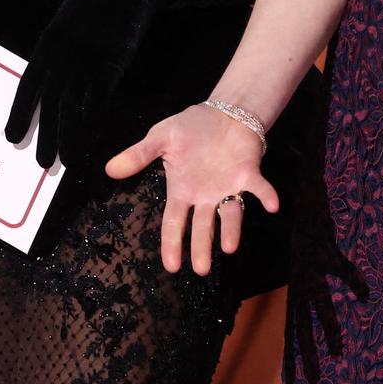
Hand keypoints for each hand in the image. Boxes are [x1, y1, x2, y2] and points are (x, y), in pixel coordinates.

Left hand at [5, 0, 152, 168]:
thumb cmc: (95, 3)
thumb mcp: (65, 23)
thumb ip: (56, 49)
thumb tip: (48, 77)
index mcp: (46, 46)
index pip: (28, 88)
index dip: (20, 114)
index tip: (12, 136)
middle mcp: (62, 57)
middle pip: (50, 105)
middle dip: (45, 135)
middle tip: (42, 163)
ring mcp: (87, 62)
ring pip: (74, 109)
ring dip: (70, 138)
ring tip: (66, 162)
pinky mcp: (111, 64)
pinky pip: (98, 100)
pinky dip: (93, 121)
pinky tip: (92, 139)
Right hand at [106, 105, 278, 275]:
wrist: (222, 113)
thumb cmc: (190, 129)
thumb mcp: (159, 138)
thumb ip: (138, 155)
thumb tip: (109, 169)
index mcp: (182, 190)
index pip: (175, 222)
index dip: (173, 243)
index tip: (171, 266)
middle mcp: (205, 196)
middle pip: (202, 227)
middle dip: (201, 247)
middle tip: (201, 270)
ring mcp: (228, 187)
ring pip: (229, 215)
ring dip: (231, 230)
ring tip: (229, 248)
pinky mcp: (248, 174)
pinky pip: (258, 188)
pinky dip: (265, 196)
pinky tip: (272, 205)